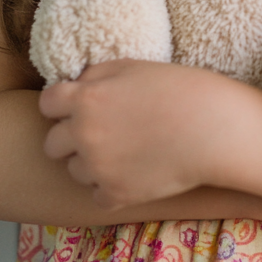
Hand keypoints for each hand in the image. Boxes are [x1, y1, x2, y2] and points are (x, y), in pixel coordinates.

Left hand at [39, 59, 236, 209]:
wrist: (215, 129)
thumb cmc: (181, 90)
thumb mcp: (134, 67)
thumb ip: (97, 75)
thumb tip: (76, 85)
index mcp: (86, 98)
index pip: (47, 104)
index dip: (62, 104)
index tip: (79, 106)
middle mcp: (84, 134)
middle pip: (53, 144)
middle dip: (71, 138)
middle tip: (102, 132)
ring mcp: (98, 168)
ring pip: (75, 171)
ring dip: (91, 163)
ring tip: (125, 151)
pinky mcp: (116, 195)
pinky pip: (97, 195)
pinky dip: (112, 187)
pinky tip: (135, 171)